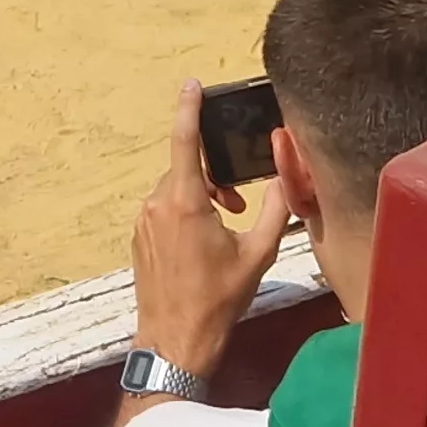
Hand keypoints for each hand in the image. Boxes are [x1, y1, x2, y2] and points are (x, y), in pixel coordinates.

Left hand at [129, 78, 293, 379]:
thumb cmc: (218, 301)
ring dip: (201, 197)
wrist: (175, 341)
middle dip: (214, 177)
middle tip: (239, 205)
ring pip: (175, 190)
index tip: (191, 85)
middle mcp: (158, 204)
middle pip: (186, 169)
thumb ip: (277, 209)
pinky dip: (185, 213)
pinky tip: (202, 244)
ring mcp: (143, 221)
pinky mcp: (139, 237)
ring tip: (225, 228)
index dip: (188, 109)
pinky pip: (163, 210)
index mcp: (185, 202)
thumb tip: (288, 176)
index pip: (184, 141)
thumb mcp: (259, 253)